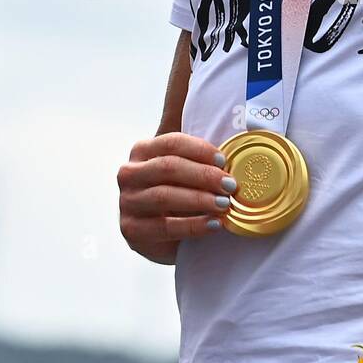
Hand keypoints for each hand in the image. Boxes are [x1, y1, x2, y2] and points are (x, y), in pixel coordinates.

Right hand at [118, 132, 236, 263]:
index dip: (200, 150)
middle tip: (230, 185)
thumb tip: (235, 128)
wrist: (157, 234)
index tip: (224, 161)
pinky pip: (165, 227)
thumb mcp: (184, 170)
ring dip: (200, 200)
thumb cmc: (177, 193)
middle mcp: (129, 174)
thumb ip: (198, 154)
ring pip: (164, 196)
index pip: (171, 142)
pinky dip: (193, 226)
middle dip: (203, 175)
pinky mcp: (131, 230)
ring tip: (224, 204)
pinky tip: (214, 225)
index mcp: (142, 151)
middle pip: (168, 167)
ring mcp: (127, 202)